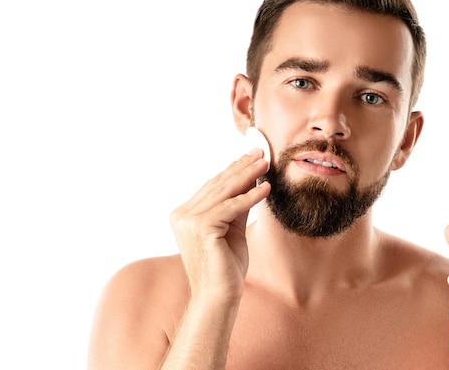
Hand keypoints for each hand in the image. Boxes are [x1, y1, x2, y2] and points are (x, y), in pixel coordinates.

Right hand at [169, 149, 270, 302]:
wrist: (219, 296)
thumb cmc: (226, 266)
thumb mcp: (233, 228)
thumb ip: (238, 206)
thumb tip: (251, 180)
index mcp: (184, 214)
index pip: (212, 187)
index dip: (233, 170)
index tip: (252, 156)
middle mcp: (182, 215)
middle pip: (218, 186)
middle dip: (241, 167)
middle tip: (261, 153)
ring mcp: (188, 221)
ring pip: (224, 193)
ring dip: (248, 176)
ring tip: (266, 164)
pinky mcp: (201, 229)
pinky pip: (231, 207)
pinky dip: (250, 197)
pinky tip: (266, 189)